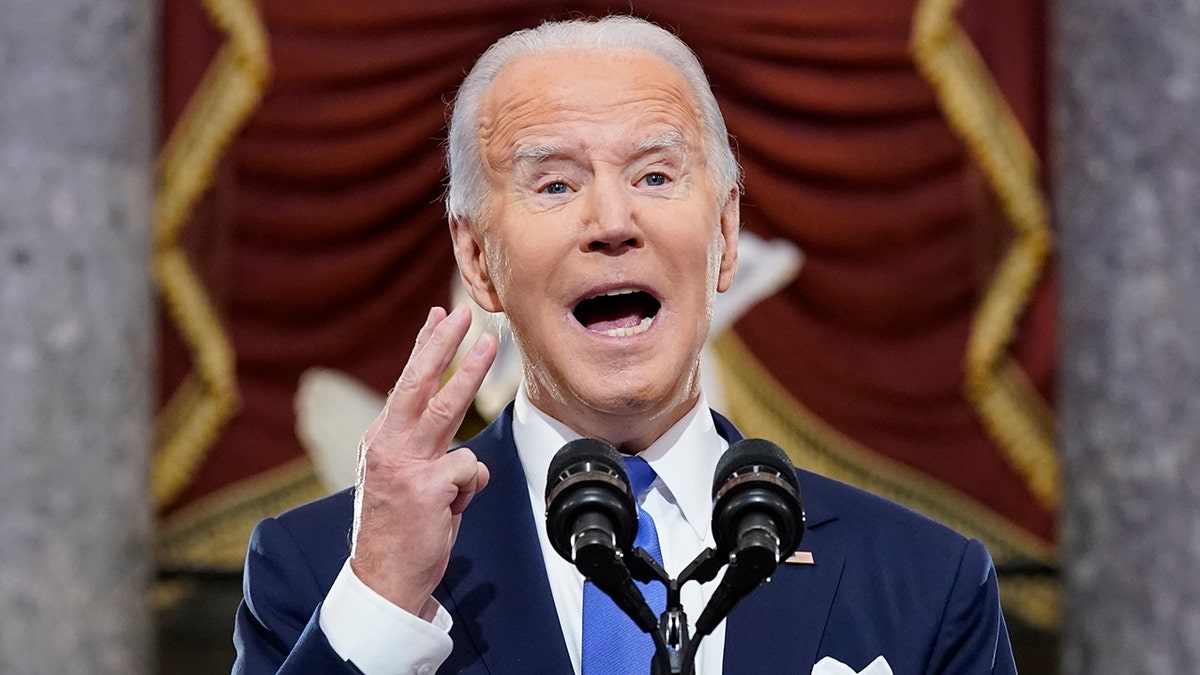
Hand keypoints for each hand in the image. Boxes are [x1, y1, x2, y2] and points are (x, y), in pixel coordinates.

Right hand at [349, 305, 497, 616]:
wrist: (385, 579)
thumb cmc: (401, 531)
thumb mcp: (411, 485)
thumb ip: (436, 460)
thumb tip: (470, 460)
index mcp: (382, 441)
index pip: (407, 385)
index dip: (425, 348)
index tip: (440, 316)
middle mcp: (387, 446)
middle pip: (420, 384)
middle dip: (443, 344)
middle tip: (464, 314)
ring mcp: (403, 465)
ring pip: (446, 408)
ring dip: (470, 373)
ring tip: (490, 345)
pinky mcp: (424, 488)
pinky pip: (469, 470)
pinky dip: (468, 490)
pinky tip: (450, 510)